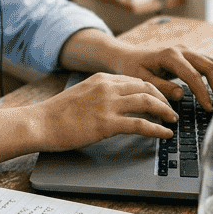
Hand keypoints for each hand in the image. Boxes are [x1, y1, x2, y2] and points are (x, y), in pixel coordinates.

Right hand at [33, 74, 176, 151]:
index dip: (152, 90)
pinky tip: (165, 134)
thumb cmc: (57, 114)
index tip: (160, 99)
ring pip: (148, 102)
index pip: (135, 80)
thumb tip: (115, 104)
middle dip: (163, 98)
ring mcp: (108, 105)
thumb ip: (100, 95)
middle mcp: (107, 87)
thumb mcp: (81, 94)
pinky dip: (157, 129)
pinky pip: (141, 124)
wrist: (40, 123)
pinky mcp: (107, 123)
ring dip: (165, 112)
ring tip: (172, 120)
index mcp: (101, 79)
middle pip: (147, 88)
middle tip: (171, 110)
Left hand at [111, 43, 212, 110]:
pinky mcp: (191, 56)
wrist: (129, 57)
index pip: (193, 75)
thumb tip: (181, 94)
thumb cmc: (133, 69)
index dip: (203, 92)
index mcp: (169, 55)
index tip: (208, 108)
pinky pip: (209, 64)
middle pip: (210, 65)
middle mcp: (182, 50)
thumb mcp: (141, 80)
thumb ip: (161, 87)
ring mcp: (188, 51)